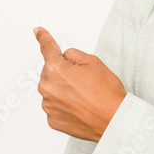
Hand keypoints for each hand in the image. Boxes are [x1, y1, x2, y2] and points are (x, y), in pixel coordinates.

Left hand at [33, 26, 126, 141]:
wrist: (114, 121)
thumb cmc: (106, 94)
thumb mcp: (93, 62)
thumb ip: (73, 55)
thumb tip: (65, 57)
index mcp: (55, 70)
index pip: (48, 48)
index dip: (43, 37)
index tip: (38, 32)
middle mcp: (47, 88)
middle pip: (51, 72)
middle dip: (64, 73)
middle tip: (85, 82)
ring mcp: (49, 105)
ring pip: (53, 90)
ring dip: (64, 90)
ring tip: (84, 96)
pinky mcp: (52, 120)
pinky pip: (55, 106)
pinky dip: (65, 105)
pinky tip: (80, 107)